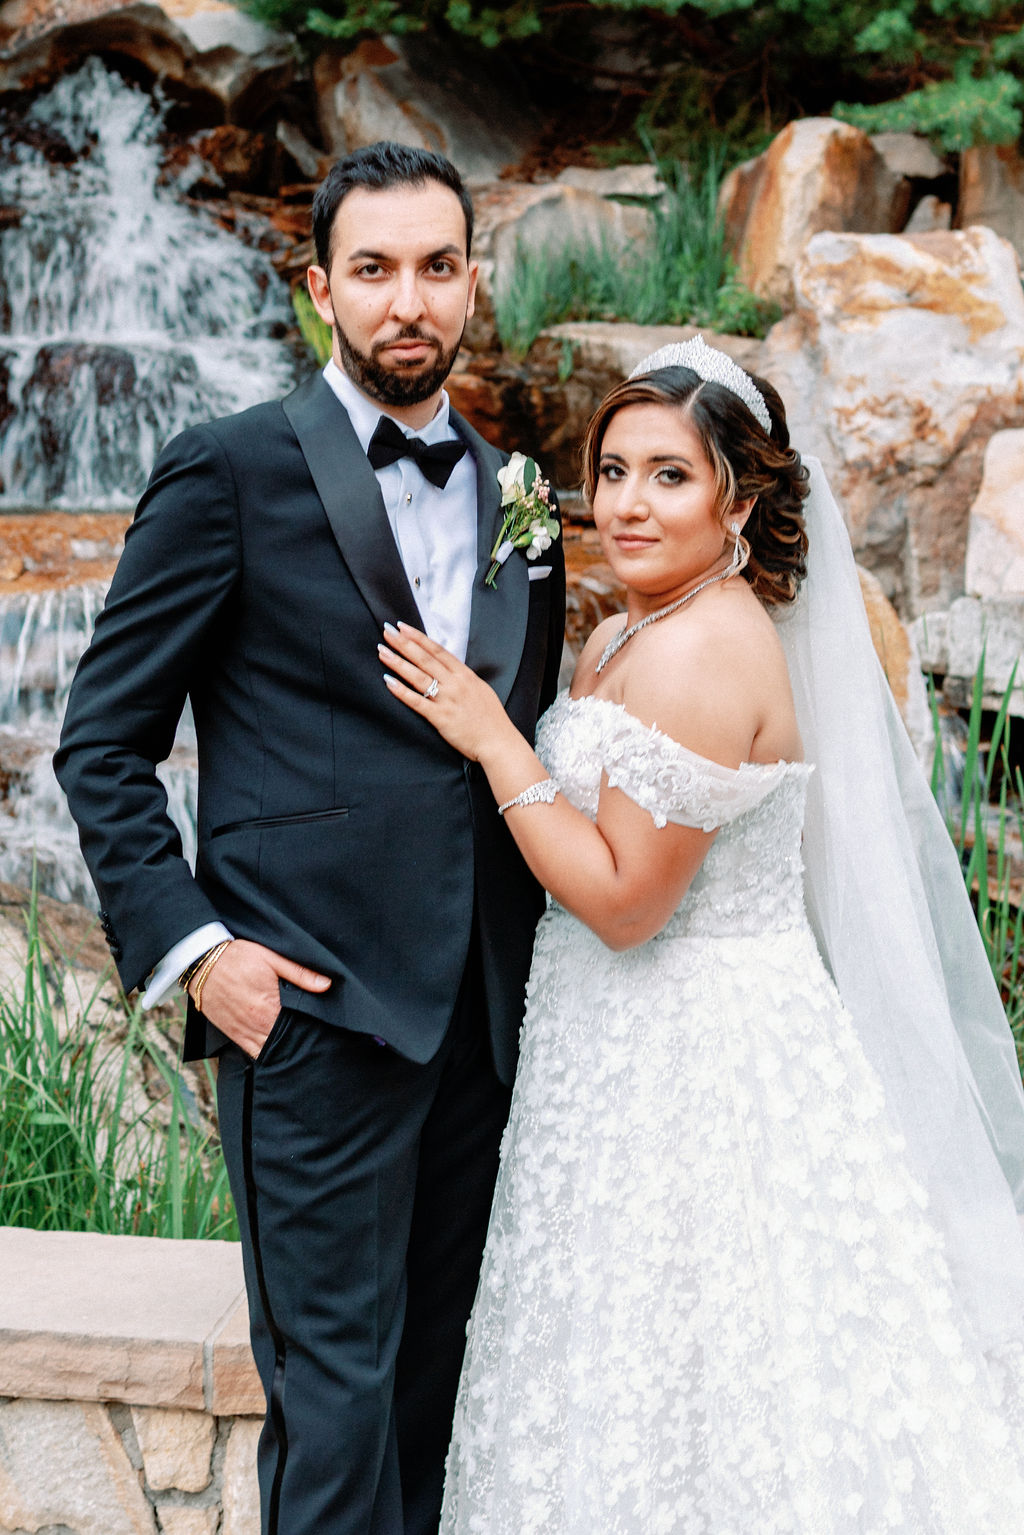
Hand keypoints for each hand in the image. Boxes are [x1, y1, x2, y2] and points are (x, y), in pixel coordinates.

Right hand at [191, 938, 330, 1058]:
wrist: (202, 963)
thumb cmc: (238, 957)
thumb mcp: (272, 958)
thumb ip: (300, 973)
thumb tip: (326, 985)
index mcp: (270, 1005)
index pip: (298, 1027)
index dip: (311, 1030)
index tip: (321, 1030)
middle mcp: (258, 1023)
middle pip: (285, 1041)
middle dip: (299, 1042)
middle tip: (313, 1040)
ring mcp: (244, 1031)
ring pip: (270, 1051)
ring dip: (283, 1050)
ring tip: (297, 1048)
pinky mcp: (233, 1034)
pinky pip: (252, 1052)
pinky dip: (265, 1054)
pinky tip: (276, 1051)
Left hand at [379, 622, 512, 761]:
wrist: (499, 742)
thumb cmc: (492, 720)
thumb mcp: (481, 690)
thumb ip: (463, 679)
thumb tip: (449, 670)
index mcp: (465, 675)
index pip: (438, 651)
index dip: (419, 638)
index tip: (403, 627)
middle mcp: (455, 683)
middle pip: (424, 658)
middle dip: (403, 643)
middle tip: (386, 631)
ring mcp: (447, 700)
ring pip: (418, 676)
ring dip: (398, 662)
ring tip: (382, 651)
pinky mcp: (441, 718)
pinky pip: (417, 701)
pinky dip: (401, 691)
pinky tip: (388, 681)